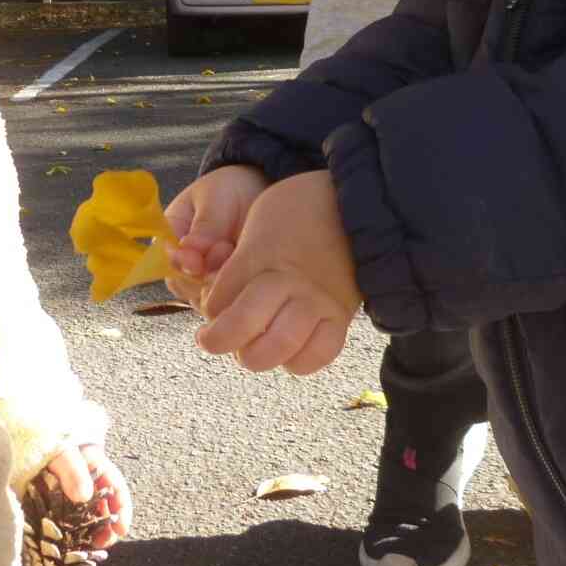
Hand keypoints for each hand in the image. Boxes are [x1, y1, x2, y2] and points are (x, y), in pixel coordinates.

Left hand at [36, 441, 133, 547]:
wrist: (11, 449)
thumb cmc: (38, 441)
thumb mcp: (59, 451)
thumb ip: (73, 470)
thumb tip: (83, 496)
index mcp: (92, 465)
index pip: (115, 487)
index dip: (122, 509)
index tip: (120, 530)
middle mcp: (82, 481)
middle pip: (104, 506)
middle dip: (107, 527)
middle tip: (103, 543)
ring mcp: (65, 495)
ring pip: (86, 518)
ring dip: (90, 535)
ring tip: (87, 549)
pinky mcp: (48, 506)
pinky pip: (65, 525)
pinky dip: (70, 537)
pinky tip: (68, 546)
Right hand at [163, 163, 268, 305]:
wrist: (257, 191)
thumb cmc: (228, 189)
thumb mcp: (213, 197)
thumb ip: (204, 224)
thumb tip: (190, 251)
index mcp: (169, 237)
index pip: (165, 260)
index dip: (180, 265)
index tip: (198, 262)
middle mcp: (181, 264)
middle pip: (185, 285)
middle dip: (207, 275)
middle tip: (226, 251)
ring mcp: (203, 280)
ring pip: (207, 298)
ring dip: (224, 283)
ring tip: (239, 255)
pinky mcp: (225, 290)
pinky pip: (228, 301)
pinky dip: (239, 290)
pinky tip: (250, 272)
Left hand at [196, 170, 360, 375]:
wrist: (357, 203)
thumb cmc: (300, 207)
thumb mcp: (259, 217)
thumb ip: (240, 257)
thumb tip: (222, 296)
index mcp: (260, 252)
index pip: (219, 296)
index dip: (208, 309)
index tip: (210, 308)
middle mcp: (287, 279)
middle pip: (244, 324)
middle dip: (220, 340)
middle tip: (213, 340)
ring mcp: (316, 300)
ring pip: (281, 345)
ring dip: (256, 357)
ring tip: (248, 352)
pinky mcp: (341, 315)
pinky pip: (320, 353)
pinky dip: (298, 362)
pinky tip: (285, 354)